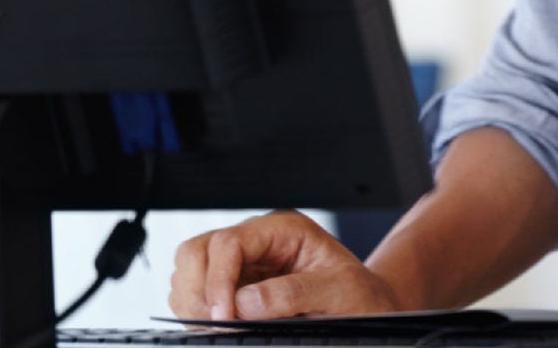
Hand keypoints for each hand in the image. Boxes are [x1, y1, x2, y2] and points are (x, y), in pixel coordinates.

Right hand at [170, 210, 403, 320]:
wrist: (368, 308)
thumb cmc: (362, 296)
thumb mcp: (342, 291)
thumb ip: (295, 293)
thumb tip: (246, 303)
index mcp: (283, 230)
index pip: (229, 242)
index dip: (219, 279)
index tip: (225, 316)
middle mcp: (256, 242)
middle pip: (197, 251)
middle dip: (198, 290)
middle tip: (217, 324)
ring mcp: (242, 264)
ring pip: (188, 271)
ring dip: (193, 302)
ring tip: (220, 327)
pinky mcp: (233, 288)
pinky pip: (196, 293)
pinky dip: (197, 312)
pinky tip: (220, 326)